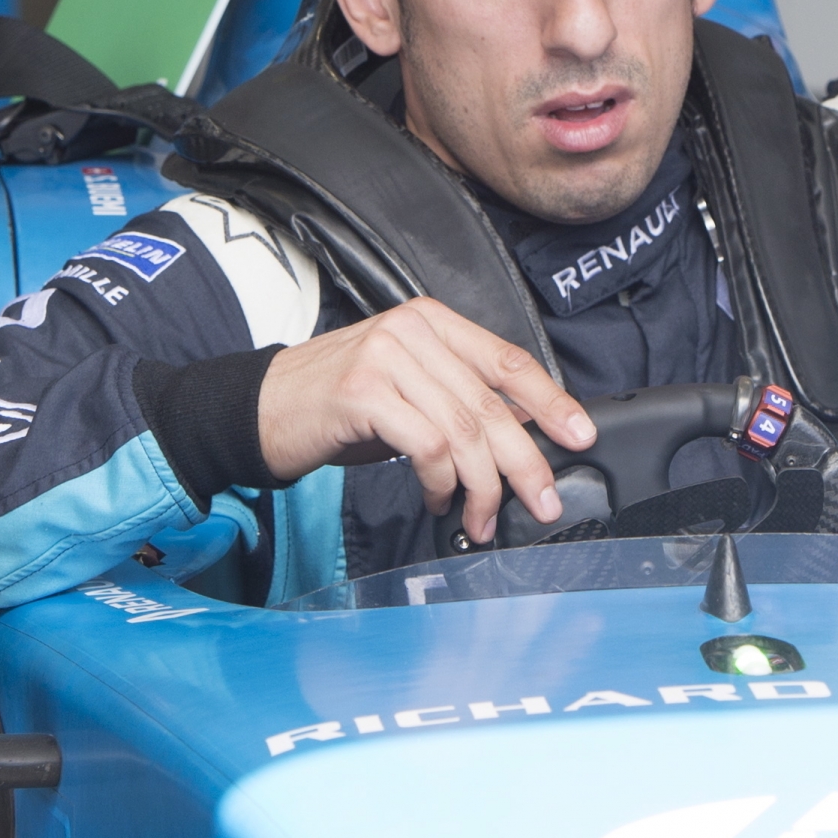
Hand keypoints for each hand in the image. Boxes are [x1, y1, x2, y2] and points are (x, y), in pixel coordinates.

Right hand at [255, 297, 594, 544]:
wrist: (257, 409)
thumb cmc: (336, 405)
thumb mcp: (407, 389)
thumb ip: (458, 400)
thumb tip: (523, 434)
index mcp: (430, 321)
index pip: (507, 360)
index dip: (551, 399)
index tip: (580, 433)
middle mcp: (411, 330)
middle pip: (491, 403)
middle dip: (525, 461)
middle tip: (543, 500)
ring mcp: (385, 357)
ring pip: (464, 429)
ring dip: (482, 485)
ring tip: (481, 516)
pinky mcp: (362, 392)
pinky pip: (426, 445)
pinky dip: (442, 481)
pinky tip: (439, 498)